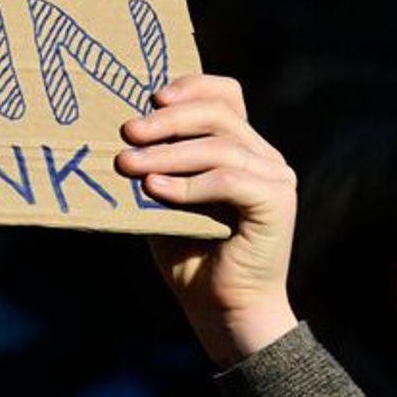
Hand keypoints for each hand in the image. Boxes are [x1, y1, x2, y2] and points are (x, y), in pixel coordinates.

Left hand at [115, 75, 298, 367]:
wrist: (222, 310)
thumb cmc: (187, 253)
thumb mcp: (162, 198)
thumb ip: (154, 164)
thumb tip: (118, 134)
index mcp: (241, 146)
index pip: (225, 95)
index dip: (191, 86)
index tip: (151, 95)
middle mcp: (264, 156)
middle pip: (219, 114)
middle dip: (167, 120)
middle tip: (126, 133)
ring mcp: (275, 177)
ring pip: (220, 146)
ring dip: (167, 154)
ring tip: (128, 165)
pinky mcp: (277, 203)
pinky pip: (229, 180)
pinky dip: (188, 183)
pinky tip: (155, 190)